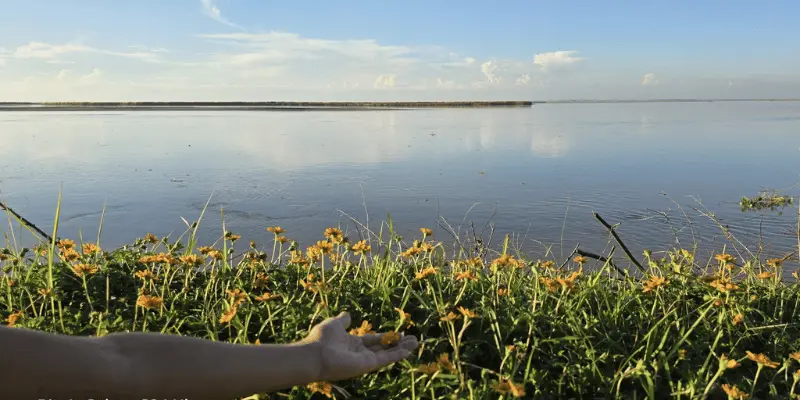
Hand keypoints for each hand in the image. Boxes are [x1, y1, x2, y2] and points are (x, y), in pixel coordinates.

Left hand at [302, 312, 418, 381]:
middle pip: (384, 348)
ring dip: (402, 349)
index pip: (373, 340)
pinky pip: (385, 358)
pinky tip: (409, 349)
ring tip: (416, 343)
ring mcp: (364, 360)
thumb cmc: (322, 339)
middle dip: (398, 344)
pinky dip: (397, 354)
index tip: (399, 334)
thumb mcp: (334, 324)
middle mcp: (360, 353)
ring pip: (387, 354)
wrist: (315, 354)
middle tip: (412, 339)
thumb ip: (343, 320)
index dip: (386, 337)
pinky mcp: (367, 365)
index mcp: (353, 344)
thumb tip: (347, 314)